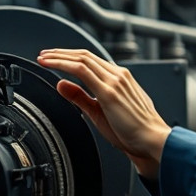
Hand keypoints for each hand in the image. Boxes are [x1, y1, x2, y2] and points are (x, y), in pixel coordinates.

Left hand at [37, 48, 171, 178]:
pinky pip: (83, 70)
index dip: (69, 57)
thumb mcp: (99, 111)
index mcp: (120, 78)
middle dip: (61, 53)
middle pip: (85, 55)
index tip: (53, 59)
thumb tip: (62, 84)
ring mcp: (115, 81)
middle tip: (44, 55)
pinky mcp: (109, 92)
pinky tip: (52, 66)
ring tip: (44, 58)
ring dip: (60, 56)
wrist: (151, 142)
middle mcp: (119, 75)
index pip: (91, 60)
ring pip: (82, 59)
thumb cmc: (132, 132)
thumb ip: (80, 97)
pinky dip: (64, 65)